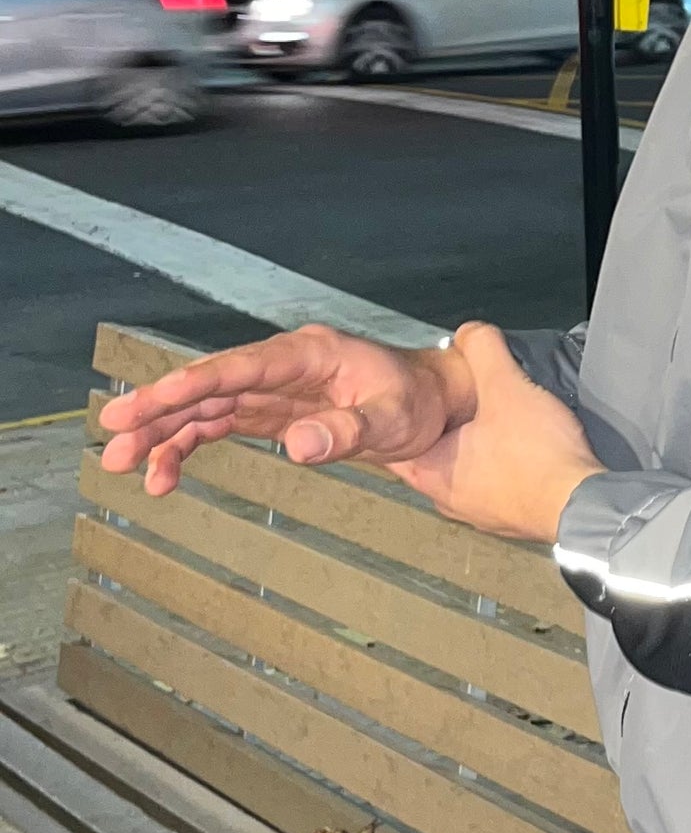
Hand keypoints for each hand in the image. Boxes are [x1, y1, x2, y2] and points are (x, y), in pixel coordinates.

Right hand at [98, 325, 475, 498]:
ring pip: (205, 408)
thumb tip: (296, 445)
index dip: (196, 381)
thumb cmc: (419, 403)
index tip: (155, 398)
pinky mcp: (270, 412)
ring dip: (163, 434)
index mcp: (309, 355)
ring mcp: (272, 389)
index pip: (242, 366)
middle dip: (159, 409)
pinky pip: (218, 426)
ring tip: (124, 466)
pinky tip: (163, 477)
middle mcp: (282, 366)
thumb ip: (348, 431)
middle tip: (113, 434)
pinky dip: (188, 449)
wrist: (434, 404)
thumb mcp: (395, 420)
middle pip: (209, 384)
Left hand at [385, 323, 601, 543]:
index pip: (396, 444)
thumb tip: (470, 332)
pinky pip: (498, 485)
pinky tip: (525, 449)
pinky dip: (505, 466)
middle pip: (435, 454)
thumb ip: (483, 350)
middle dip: (447, 427)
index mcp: (432, 473)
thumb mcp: (506, 385)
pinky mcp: (512, 519)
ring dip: (478, 448)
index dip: (406, 415)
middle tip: (462, 402)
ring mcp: (482, 514)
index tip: (417, 397)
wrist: (584, 504)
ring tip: (496, 421)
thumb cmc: (539, 458)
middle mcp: (450, 501)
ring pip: (467, 471)